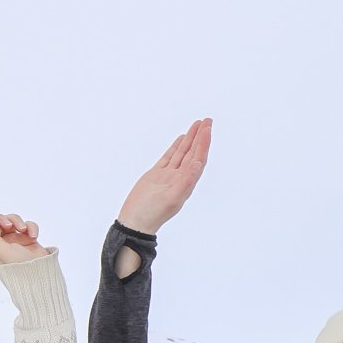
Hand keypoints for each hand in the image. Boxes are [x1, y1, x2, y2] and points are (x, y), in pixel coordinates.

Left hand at [0, 212, 49, 265]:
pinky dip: (31, 227)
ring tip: (24, 230)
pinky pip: (27, 225)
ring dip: (18, 222)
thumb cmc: (20, 268)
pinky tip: (33, 236)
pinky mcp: (27, 238)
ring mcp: (14, 240)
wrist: (41, 273)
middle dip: (3, 219)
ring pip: (12, 220)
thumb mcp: (0, 252)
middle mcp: (0, 244)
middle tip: (9, 225)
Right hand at [115, 120, 211, 234]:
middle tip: (207, 120)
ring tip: (198, 124)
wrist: (135, 222)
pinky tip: (182, 139)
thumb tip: (198, 164)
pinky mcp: (156, 175)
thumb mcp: (172, 198)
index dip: (204, 143)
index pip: (198, 159)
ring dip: (191, 139)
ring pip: (182, 153)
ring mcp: (168, 176)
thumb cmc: (152, 214)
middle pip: (193, 153)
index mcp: (186, 183)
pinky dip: (176, 147)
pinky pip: (169, 157)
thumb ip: (186, 181)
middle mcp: (180, 178)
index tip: (207, 128)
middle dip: (200, 137)